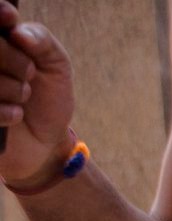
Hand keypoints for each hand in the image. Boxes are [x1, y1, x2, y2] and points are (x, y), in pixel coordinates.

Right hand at [0, 5, 75, 185]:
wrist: (45, 143)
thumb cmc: (48, 98)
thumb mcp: (55, 65)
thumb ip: (41, 40)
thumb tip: (18, 32)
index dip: (0, 16)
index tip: (10, 18)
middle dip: (16, 61)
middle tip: (30, 75)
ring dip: (14, 89)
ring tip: (23, 98)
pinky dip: (8, 112)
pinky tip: (17, 116)